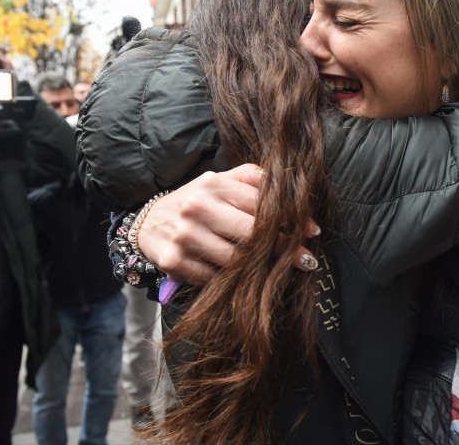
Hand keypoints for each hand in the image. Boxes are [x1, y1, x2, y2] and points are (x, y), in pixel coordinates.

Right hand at [137, 164, 319, 285]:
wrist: (147, 223)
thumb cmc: (195, 201)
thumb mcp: (219, 181)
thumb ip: (251, 178)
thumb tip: (287, 185)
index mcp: (214, 185)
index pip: (260, 203)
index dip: (290, 219)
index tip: (311, 232)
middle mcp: (198, 208)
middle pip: (252, 233)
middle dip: (283, 248)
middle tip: (305, 259)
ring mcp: (185, 236)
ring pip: (236, 260)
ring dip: (259, 268)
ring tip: (275, 271)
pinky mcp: (175, 262)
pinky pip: (215, 278)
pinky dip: (231, 280)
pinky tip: (241, 279)